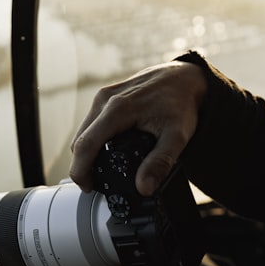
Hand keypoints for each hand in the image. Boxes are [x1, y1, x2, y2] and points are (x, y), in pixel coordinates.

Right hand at [69, 61, 206, 195]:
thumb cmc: (181, 103)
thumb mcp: (177, 136)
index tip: (88, 187)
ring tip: (101, 170)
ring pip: (83, 131)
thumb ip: (160, 163)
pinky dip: (93, 139)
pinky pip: (90, 122)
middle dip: (83, 165)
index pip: (86, 145)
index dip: (81, 171)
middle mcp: (105, 99)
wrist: (184, 78)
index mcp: (117, 109)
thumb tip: (144, 188)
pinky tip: (106, 149)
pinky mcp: (105, 95)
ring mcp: (103, 96)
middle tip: (96, 184)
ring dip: (86, 152)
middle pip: (80, 140)